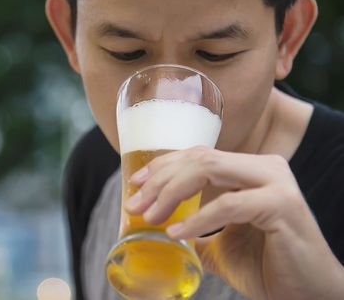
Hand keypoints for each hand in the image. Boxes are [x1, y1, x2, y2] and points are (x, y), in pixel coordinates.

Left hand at [125, 146, 343, 299]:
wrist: (306, 294)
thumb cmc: (266, 266)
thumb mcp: (220, 244)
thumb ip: (196, 230)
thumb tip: (161, 229)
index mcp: (250, 170)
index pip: (198, 155)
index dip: (162, 166)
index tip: (134, 184)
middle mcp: (265, 167)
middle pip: (199, 158)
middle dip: (159, 179)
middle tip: (134, 203)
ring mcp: (276, 182)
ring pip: (210, 169)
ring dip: (172, 192)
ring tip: (150, 216)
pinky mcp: (282, 204)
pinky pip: (229, 204)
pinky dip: (198, 218)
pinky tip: (177, 231)